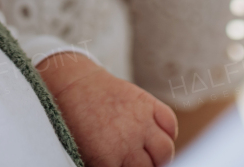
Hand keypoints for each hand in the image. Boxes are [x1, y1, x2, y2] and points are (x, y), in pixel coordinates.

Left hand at [37, 53, 177, 166]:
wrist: (74, 85)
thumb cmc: (76, 122)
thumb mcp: (88, 153)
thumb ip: (107, 164)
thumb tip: (124, 165)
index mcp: (107, 158)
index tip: (129, 166)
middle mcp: (128, 141)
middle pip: (153, 166)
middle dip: (148, 166)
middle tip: (140, 162)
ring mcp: (140, 121)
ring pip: (165, 150)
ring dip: (161, 155)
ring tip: (151, 155)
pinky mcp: (147, 102)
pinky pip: (170, 123)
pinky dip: (168, 132)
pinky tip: (158, 136)